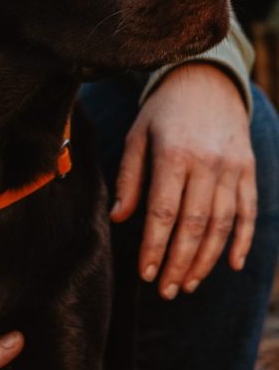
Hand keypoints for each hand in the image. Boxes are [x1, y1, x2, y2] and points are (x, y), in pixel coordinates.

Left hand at [111, 63, 255, 297]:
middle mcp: (207, 163)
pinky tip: (230, 265)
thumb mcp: (137, 135)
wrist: (206, 79)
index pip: (163, 212)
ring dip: (206, 259)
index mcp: (174, 154)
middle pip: (194, 225)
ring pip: (222, 224)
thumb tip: (119, 217)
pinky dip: (243, 241)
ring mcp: (233, 168)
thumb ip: (129, 177)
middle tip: (166, 290)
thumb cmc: (162, 111)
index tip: (145, 274)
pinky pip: (249, 212)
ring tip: (187, 284)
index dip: (154, 246)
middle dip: (179, 262)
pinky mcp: (249, 170)